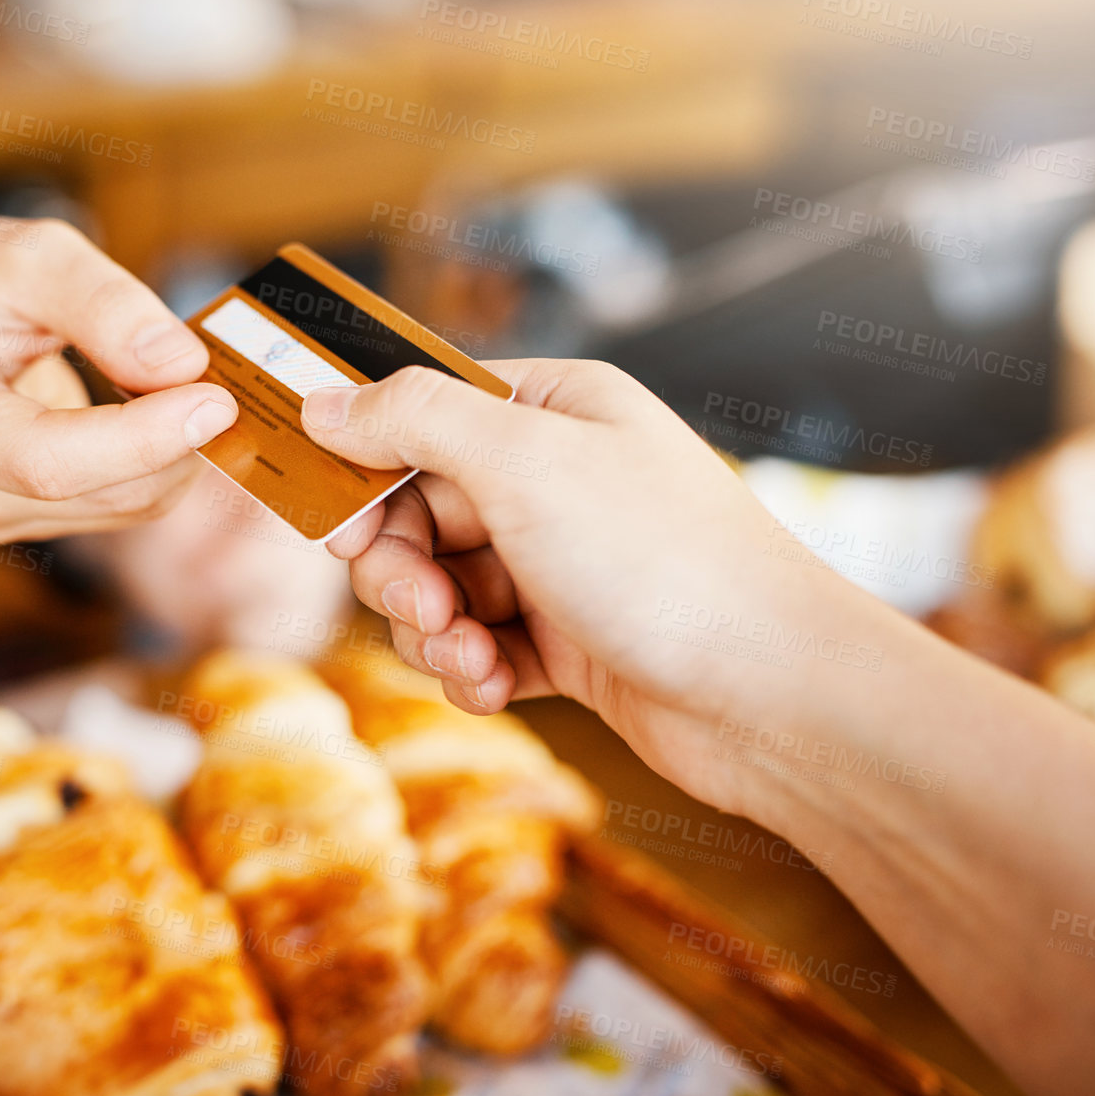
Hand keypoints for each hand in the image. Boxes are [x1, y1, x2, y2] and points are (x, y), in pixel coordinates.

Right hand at [0, 218, 237, 540]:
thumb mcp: (22, 255)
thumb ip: (103, 301)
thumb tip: (182, 364)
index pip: (46, 461)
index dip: (141, 439)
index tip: (215, 398)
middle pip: (101, 492)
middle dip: (178, 438)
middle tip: (221, 372)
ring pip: (126, 505)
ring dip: (175, 448)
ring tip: (169, 376)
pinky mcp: (26, 524)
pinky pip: (124, 505)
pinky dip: (158, 459)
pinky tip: (147, 409)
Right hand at [301, 359, 903, 813]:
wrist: (773, 695)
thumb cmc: (663, 560)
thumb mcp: (524, 461)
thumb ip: (412, 419)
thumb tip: (321, 399)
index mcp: (551, 407)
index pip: (419, 412)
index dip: (362, 465)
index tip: (326, 520)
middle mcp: (554, 478)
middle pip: (416, 508)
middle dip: (400, 564)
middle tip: (418, 602)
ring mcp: (561, 562)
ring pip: (439, 585)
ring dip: (433, 628)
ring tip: (470, 655)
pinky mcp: (569, 641)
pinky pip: (480, 645)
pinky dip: (473, 669)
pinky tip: (497, 685)